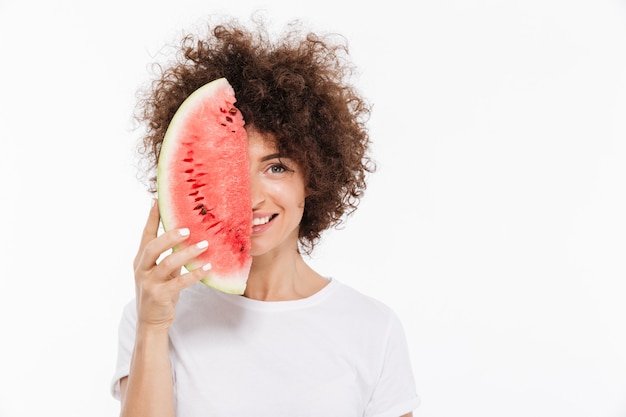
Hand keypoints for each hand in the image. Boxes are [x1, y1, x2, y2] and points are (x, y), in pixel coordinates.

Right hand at [132, 199, 210, 329]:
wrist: (150, 321)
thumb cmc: (160, 291)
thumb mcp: (161, 271)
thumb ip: (169, 255)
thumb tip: (187, 234)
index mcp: (141, 259)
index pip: (146, 234)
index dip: (152, 217)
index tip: (157, 200)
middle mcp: (142, 268)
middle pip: (153, 247)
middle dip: (170, 236)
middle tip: (188, 229)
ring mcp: (149, 283)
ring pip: (167, 263)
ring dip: (187, 253)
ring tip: (204, 245)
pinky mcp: (159, 296)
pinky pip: (179, 282)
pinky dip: (195, 274)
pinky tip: (208, 267)